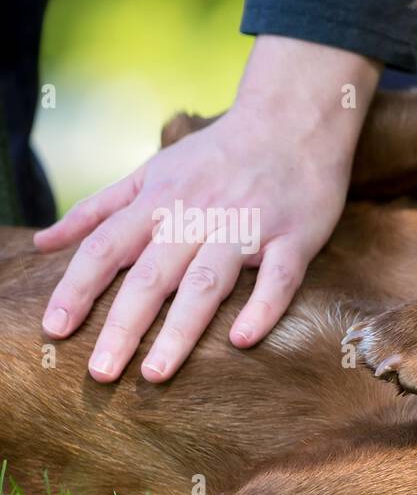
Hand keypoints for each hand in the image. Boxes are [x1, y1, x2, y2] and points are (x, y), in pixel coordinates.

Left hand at [34, 35, 380, 381]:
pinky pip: (277, 280)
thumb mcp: (152, 171)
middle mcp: (198, 215)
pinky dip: (261, 310)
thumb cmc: (219, 154)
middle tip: (100, 373)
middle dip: (123, 325)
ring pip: (208, 283)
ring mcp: (247, 227)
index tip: (56, 330)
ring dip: (180, 329)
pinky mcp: (294, 238)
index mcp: (160, 200)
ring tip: (155, 373)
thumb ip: (99, 209)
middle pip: (151, 275)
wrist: (294, 122)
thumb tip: (45, 243)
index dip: (77, 288)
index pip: (107, 248)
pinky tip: (241, 341)